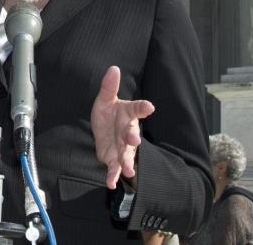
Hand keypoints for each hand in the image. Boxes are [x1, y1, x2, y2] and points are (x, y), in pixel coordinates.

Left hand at [90, 65, 154, 188]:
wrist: (102, 132)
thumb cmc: (107, 114)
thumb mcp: (104, 100)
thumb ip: (108, 87)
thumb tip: (113, 68)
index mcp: (127, 114)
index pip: (136, 109)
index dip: (143, 107)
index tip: (150, 107)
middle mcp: (127, 131)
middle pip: (131, 134)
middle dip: (133, 138)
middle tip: (135, 140)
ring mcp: (122, 147)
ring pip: (126, 154)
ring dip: (127, 161)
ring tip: (129, 170)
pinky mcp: (114, 159)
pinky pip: (114, 169)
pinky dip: (113, 176)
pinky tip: (111, 183)